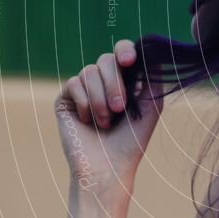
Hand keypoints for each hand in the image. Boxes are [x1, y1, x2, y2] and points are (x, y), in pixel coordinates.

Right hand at [54, 39, 163, 189]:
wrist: (108, 167)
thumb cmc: (132, 140)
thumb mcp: (151, 106)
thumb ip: (153, 79)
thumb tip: (152, 50)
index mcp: (124, 80)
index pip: (122, 51)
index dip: (125, 49)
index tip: (129, 61)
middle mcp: (103, 81)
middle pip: (106, 59)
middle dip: (115, 83)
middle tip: (120, 108)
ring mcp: (83, 89)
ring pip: (89, 71)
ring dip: (101, 98)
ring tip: (106, 122)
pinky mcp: (65, 99)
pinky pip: (73, 83)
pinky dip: (85, 103)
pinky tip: (88, 121)